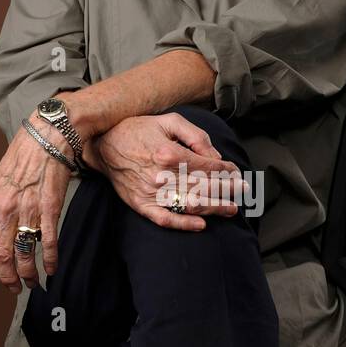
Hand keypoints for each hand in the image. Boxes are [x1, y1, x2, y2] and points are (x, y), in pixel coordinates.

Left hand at [0, 116, 73, 293]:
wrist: (47, 136)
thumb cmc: (23, 155)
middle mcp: (6, 210)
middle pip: (3, 254)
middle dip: (7, 277)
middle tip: (13, 288)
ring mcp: (29, 210)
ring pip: (25, 253)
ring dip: (28, 273)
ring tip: (32, 282)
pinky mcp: (51, 209)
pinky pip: (48, 241)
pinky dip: (50, 259)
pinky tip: (52, 269)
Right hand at [86, 113, 247, 229]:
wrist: (103, 143)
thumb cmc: (139, 130)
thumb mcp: (169, 121)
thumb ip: (195, 136)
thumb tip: (215, 158)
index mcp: (169, 153)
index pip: (207, 167)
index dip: (227, 171)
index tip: (236, 173)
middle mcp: (161, 175)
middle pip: (203, 187)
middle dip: (227, 190)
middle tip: (242, 192)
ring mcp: (150, 192)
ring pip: (189, 204)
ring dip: (214, 208)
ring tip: (231, 209)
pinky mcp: (140, 204)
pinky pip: (164, 219)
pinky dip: (183, 224)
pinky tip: (200, 225)